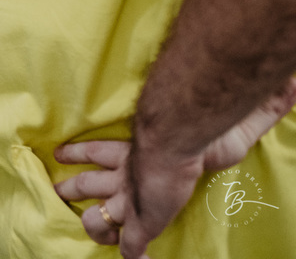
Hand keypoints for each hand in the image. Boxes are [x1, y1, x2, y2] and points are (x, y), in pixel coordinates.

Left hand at [54, 77, 295, 257]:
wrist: (179, 140)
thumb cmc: (190, 126)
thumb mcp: (210, 112)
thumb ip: (250, 106)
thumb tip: (287, 86)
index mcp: (129, 150)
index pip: (95, 150)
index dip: (79, 151)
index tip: (60, 151)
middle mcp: (124, 174)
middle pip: (86, 181)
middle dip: (72, 187)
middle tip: (57, 189)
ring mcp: (131, 198)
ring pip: (98, 215)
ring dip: (92, 223)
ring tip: (88, 228)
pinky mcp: (142, 218)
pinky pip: (131, 244)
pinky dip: (134, 253)